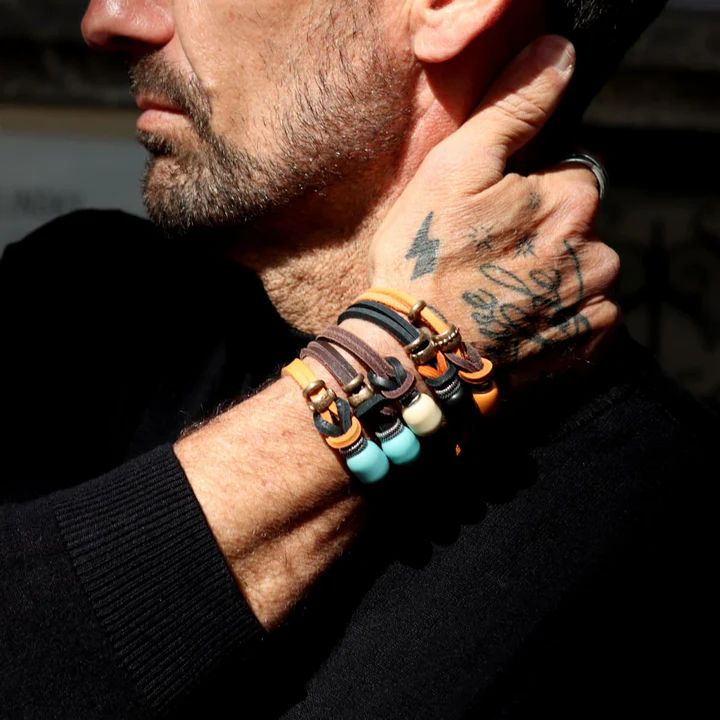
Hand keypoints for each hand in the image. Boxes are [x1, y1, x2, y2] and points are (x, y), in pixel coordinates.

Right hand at [368, 36, 619, 381]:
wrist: (413, 353)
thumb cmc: (424, 258)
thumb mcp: (456, 168)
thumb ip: (513, 108)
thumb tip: (559, 52)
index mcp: (571, 200)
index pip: (567, 173)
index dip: (524, 190)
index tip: (485, 217)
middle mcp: (596, 253)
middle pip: (577, 224)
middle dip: (540, 233)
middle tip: (484, 258)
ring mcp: (590, 307)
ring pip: (582, 270)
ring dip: (551, 276)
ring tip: (497, 294)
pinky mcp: (581, 349)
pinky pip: (587, 319)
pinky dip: (559, 317)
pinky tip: (515, 321)